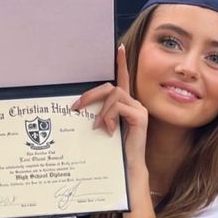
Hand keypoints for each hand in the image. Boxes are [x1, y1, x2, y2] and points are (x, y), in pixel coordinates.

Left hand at [71, 45, 148, 173]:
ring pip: (114, 95)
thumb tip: (80, 106)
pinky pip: (119, 106)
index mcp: (124, 105)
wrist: (128, 169)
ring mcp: (139, 109)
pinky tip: (109, 130)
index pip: (122, 79)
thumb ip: (98, 115)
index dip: (121, 63)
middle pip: (110, 87)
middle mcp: (134, 103)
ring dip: (101, 110)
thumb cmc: (114, 152)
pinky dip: (109, 116)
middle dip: (91, 95)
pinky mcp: (140, 116)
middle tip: (76, 108)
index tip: (119, 48)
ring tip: (98, 127)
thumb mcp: (102, 128)